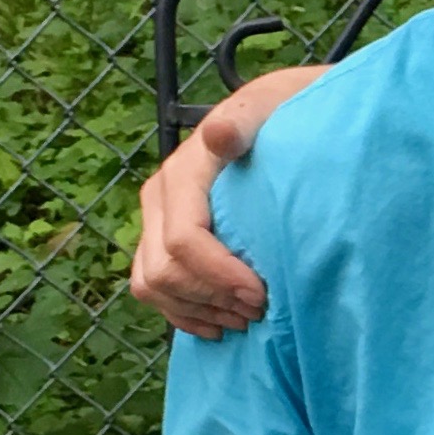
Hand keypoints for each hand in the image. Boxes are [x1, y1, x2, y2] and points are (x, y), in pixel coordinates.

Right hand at [129, 66, 322, 337]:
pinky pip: (154, 290)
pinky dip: (184, 314)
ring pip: (152, 284)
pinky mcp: (163, 239)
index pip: (183, 239)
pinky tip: (220, 324)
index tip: (261, 293)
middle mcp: (160, 198)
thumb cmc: (281, 114)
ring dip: (198, 310)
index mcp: (182, 173)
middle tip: (261, 309)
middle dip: (211, 297)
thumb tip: (220, 133)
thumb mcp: (269, 110)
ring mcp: (158, 221)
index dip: (218, 274)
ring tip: (246, 317)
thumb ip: (244, 122)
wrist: (275, 113)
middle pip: (163, 270)